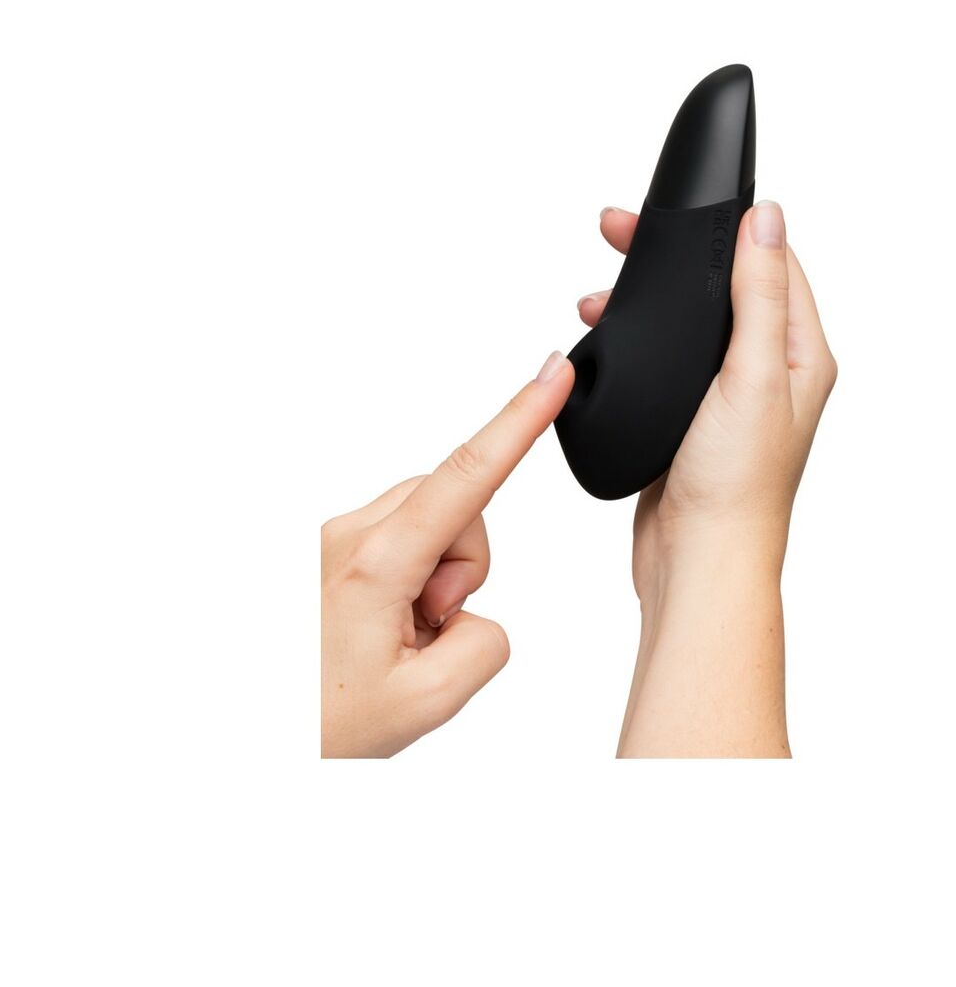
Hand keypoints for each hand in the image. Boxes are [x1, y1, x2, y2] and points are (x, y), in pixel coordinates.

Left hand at [321, 352, 573, 757]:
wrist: (248, 736)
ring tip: (398, 638)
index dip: (520, 419)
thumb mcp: (428, 703)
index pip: (467, 476)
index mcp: (375, 563)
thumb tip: (471, 610)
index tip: (552, 373)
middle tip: (428, 630)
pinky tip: (381, 630)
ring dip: (438, 579)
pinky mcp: (331, 551)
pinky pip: (403, 543)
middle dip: (466, 565)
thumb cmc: (318, 723)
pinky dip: (413, 582)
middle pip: (456, 507)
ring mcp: (334, 541)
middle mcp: (349, 535)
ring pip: (432, 524)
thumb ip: (485, 643)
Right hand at [577, 200, 835, 755]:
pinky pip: (666, 356)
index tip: (681, 207)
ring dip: (646, 297)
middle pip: (722, 286)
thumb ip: (760, 297)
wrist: (697, 561)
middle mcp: (769, 370)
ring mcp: (727, 394)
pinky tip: (605, 334)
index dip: (728, 227)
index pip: (771, 264)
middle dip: (672, 256)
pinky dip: (636, 336)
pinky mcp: (690, 416)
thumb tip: (769, 221)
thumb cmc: (734, 486)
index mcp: (800, 355)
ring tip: (597, 293)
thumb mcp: (754, 376)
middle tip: (618, 230)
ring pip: (688, 320)